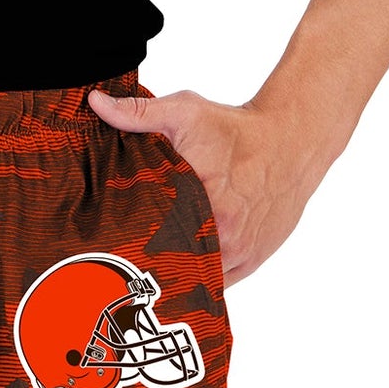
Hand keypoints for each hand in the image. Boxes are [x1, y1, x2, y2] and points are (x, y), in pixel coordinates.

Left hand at [89, 89, 344, 287]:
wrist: (293, 141)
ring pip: (195, 278)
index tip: (114, 246)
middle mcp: (223, 233)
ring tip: (150, 273)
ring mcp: (238, 252)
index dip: (131, 244)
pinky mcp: (251, 262)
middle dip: (150, 264)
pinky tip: (182, 271)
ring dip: (175, 276)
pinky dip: (200, 278)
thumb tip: (96, 102)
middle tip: (124, 265)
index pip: (153, 238)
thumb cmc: (236, 128)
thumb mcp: (187, 111)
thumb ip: (138, 113)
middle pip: (172, 264)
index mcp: (202, 200)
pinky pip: (216, 284)